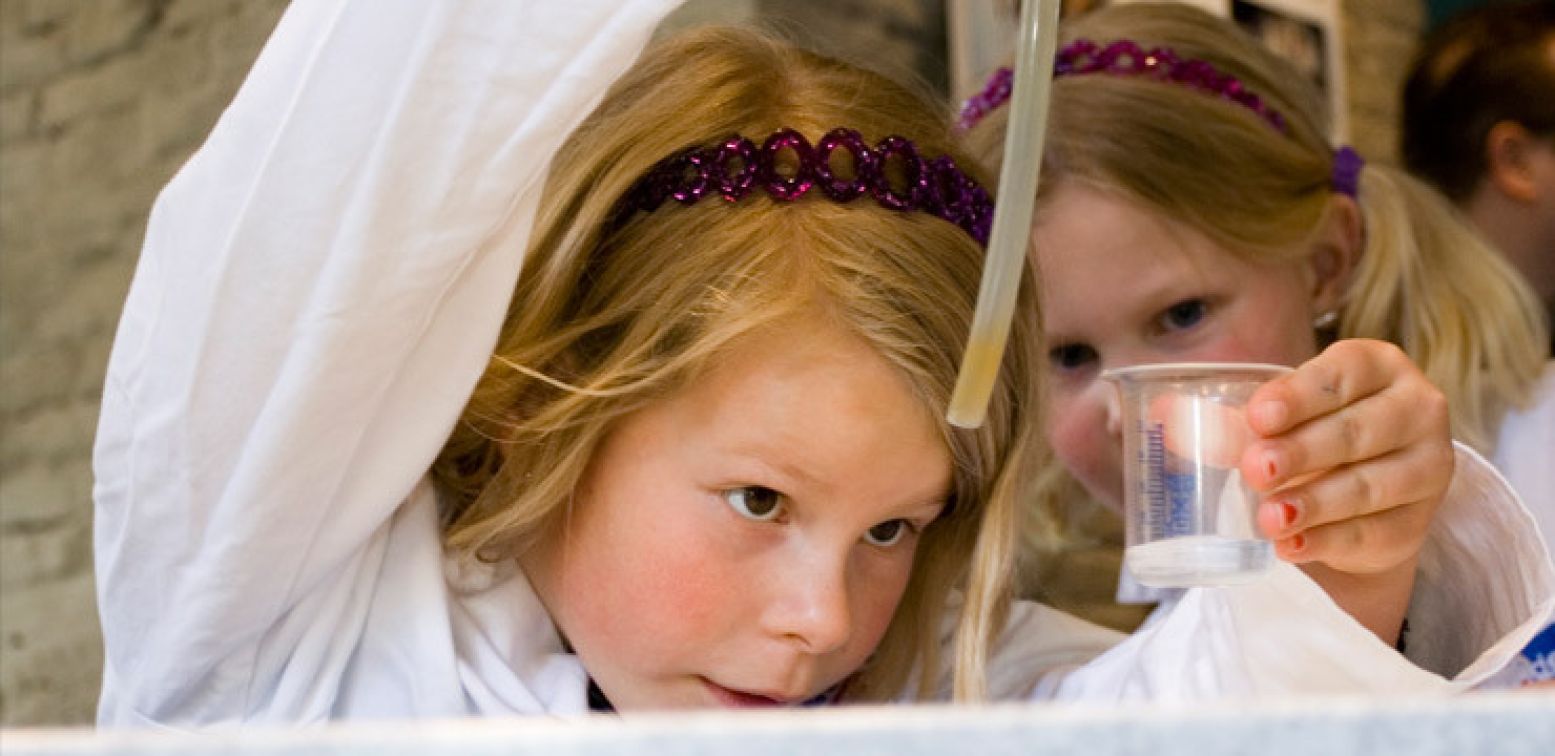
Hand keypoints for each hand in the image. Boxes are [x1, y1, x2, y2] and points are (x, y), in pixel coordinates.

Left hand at [1238, 339, 1452, 642]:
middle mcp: (1415, 409)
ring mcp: (1426, 467)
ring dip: (1315, 503)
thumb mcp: (1275, 420)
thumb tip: (1161, 412)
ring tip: (1268, 518)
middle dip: (1302, 452)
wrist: (1359, 495)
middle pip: (1357, 432)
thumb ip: (1225, 419)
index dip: (1299, 395)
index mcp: (1377, 366)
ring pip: (1369, 486)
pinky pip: (1373, 533)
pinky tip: (1290, 546)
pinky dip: (1328, 541)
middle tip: (1253, 470)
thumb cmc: (1310, 435)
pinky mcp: (1417, 522)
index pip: (1341, 375)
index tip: (1258, 416)